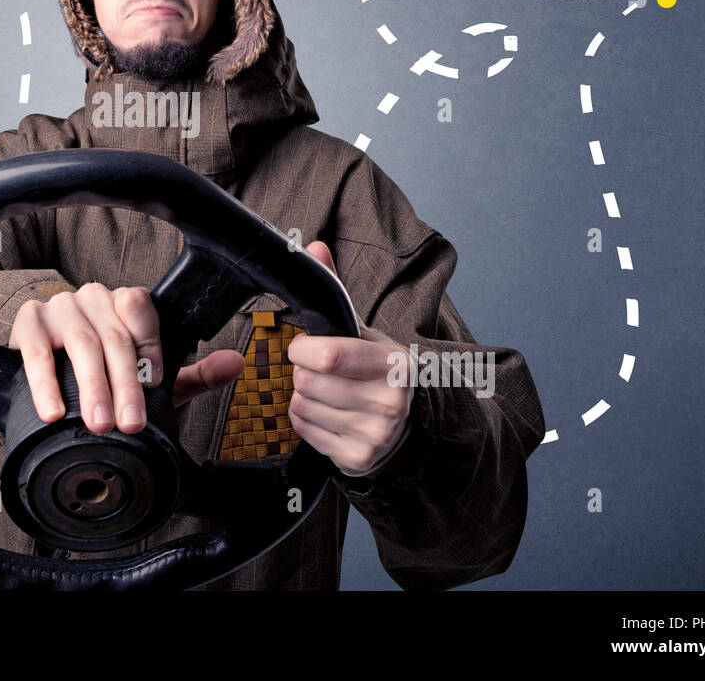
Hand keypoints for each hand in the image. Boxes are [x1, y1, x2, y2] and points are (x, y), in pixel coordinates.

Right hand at [11, 284, 243, 434]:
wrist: (48, 361)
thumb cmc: (103, 367)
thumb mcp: (149, 374)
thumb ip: (193, 373)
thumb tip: (235, 364)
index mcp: (126, 302)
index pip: (143, 310)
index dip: (150, 347)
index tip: (156, 384)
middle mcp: (94, 297)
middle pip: (113, 336)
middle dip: (124, 384)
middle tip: (129, 423)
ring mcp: (60, 307)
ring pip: (81, 343)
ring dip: (91, 386)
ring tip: (99, 423)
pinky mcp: (29, 322)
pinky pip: (37, 351)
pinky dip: (45, 383)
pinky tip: (53, 411)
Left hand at [286, 242, 413, 475]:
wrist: (402, 420)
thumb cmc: (373, 368)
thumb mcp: (362, 330)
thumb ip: (335, 290)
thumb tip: (312, 246)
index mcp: (394, 363)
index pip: (329, 356)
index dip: (304, 349)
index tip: (306, 346)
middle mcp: (391, 402)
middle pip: (308, 382)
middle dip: (303, 373)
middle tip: (321, 373)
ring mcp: (376, 434)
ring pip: (302, 405)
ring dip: (302, 395)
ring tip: (326, 391)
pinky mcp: (357, 458)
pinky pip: (303, 430)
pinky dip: (304, 419)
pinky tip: (326, 412)